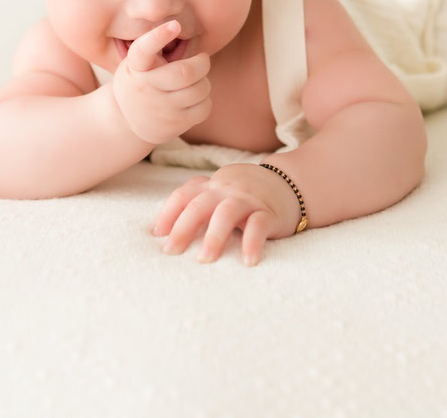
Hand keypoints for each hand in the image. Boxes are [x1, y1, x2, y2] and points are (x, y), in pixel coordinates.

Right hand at [111, 20, 212, 145]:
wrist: (125, 121)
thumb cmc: (138, 81)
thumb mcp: (134, 64)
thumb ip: (152, 50)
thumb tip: (179, 28)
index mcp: (136, 67)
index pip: (143, 50)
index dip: (159, 36)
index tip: (175, 25)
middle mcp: (145, 88)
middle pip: (186, 72)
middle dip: (202, 62)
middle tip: (202, 59)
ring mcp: (160, 109)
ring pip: (200, 89)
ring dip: (204, 81)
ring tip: (195, 81)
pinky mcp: (175, 125)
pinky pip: (204, 108)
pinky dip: (205, 100)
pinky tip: (194, 99)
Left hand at [151, 163, 302, 265]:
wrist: (289, 184)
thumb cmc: (245, 196)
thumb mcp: (221, 192)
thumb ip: (199, 203)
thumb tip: (166, 233)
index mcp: (212, 187)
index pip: (184, 195)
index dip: (169, 213)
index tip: (158, 234)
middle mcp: (227, 190)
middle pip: (200, 205)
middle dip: (183, 229)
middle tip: (170, 252)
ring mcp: (248, 200)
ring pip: (226, 213)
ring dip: (213, 237)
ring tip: (204, 260)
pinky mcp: (269, 212)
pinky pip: (259, 225)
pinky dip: (252, 243)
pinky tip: (247, 261)